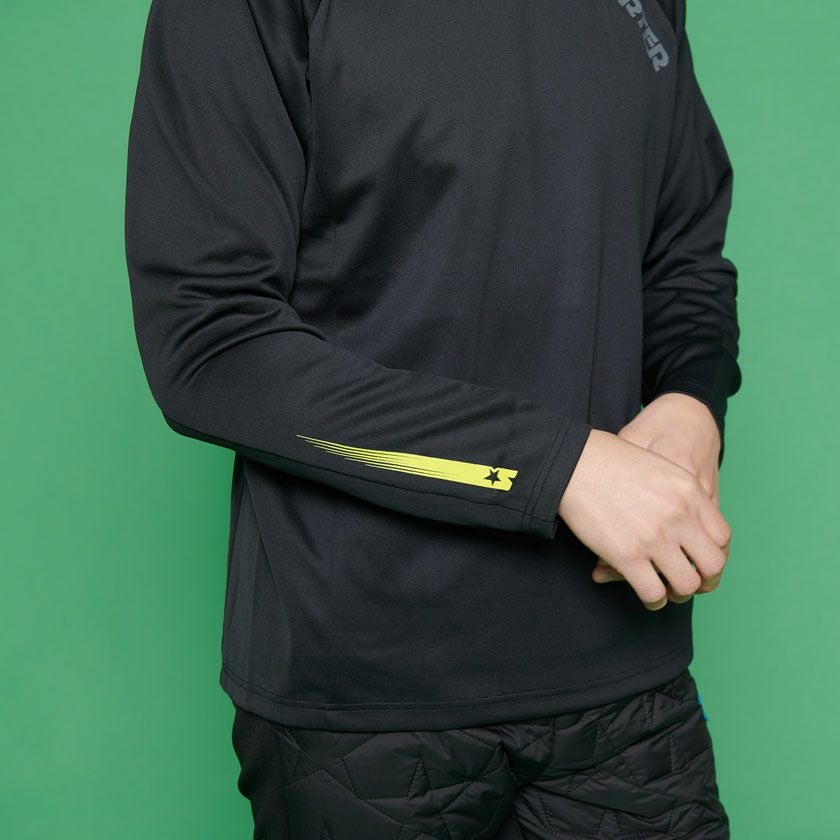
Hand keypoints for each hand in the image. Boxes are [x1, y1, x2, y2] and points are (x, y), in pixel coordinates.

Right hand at [557, 427, 729, 609]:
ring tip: (667, 591)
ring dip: (679, 594)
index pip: (722, 537)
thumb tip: (686, 521)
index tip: (700, 560)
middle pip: (713, 565)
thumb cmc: (610, 460)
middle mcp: (679, 516)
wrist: (575, 462)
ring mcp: (654, 538)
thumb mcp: (659, 467)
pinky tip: (648, 596)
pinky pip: (653, 593)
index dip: (714, 554)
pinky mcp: (627, 556)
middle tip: (690, 582)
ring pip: (686, 585)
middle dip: (705, 580)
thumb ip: (679, 494)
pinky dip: (654, 601)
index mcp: (690, 492)